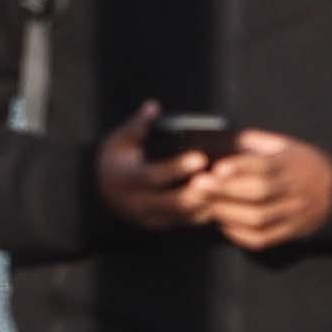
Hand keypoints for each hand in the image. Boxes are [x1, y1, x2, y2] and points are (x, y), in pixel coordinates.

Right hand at [94, 104, 211, 232]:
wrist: (102, 190)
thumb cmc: (116, 158)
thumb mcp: (121, 139)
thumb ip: (137, 124)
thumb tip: (152, 107)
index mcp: (127, 179)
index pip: (153, 176)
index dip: (177, 168)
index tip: (200, 158)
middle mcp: (137, 203)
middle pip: (172, 202)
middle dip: (198, 191)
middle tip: (223, 177)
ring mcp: (149, 217)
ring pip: (182, 215)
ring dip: (206, 203)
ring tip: (229, 187)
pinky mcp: (161, 224)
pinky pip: (185, 221)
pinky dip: (204, 211)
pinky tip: (223, 198)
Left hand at [183, 129, 331, 251]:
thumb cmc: (301, 163)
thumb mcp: (283, 145)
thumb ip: (253, 142)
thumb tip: (220, 138)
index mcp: (290, 164)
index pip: (264, 166)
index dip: (240, 167)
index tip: (217, 168)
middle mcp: (293, 190)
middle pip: (258, 193)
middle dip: (225, 191)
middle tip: (198, 186)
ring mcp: (292, 214)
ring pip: (258, 219)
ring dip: (228, 213)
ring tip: (207, 205)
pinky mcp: (290, 233)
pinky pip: (262, 239)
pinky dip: (239, 235)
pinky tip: (224, 224)